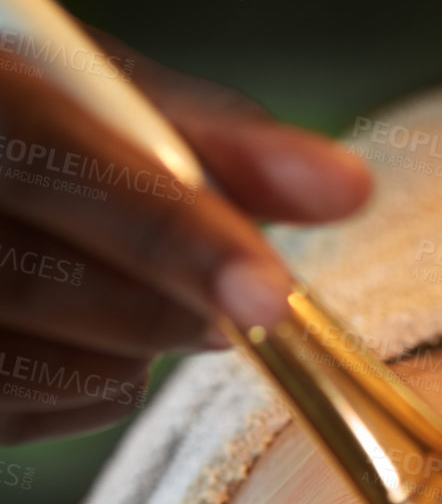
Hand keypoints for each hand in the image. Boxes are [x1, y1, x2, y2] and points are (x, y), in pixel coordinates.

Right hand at [0, 32, 372, 441]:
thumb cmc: (23, 114)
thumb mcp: (97, 91)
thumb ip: (217, 139)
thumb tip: (347, 187)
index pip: (61, 166)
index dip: (174, 236)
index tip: (270, 293)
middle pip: (49, 281)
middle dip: (172, 296)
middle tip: (245, 294)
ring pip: (57, 363)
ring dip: (138, 343)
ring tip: (136, 284)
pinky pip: (37, 413)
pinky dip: (96, 379)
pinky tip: (85, 327)